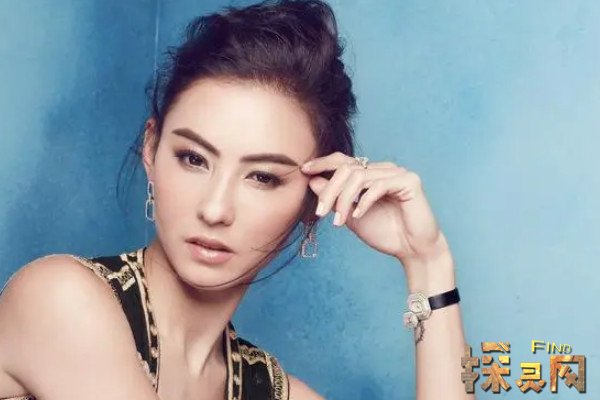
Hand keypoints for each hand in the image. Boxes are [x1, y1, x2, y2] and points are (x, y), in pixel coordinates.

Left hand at [301, 152, 449, 264]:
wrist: (412, 251)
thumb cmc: (385, 233)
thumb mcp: (350, 215)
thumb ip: (335, 198)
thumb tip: (311, 180)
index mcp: (371, 174)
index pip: (343, 161)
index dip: (323, 163)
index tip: (304, 171)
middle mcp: (383, 169)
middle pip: (347, 168)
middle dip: (330, 190)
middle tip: (320, 212)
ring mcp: (397, 173)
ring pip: (359, 176)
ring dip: (343, 199)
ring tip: (338, 221)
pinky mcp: (409, 181)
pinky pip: (379, 185)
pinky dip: (364, 201)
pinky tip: (358, 216)